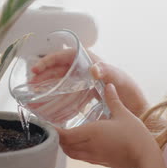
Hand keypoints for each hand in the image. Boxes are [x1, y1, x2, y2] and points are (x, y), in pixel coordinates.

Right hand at [31, 49, 147, 116]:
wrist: (136, 111)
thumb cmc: (129, 91)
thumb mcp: (120, 79)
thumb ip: (108, 72)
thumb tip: (93, 69)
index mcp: (89, 61)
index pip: (64, 56)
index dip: (48, 61)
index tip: (37, 70)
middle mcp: (82, 71)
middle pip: (57, 70)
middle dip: (42, 76)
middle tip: (30, 86)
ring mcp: (81, 84)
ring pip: (58, 83)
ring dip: (45, 88)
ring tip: (33, 98)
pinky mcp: (82, 98)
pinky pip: (64, 97)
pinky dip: (54, 101)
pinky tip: (45, 109)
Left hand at [56, 84, 157, 167]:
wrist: (145, 160)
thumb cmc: (136, 136)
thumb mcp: (123, 114)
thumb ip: (113, 99)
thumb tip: (108, 85)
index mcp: (91, 133)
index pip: (64, 135)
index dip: (53, 130)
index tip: (46, 123)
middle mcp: (88, 146)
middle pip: (64, 146)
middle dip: (56, 138)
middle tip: (53, 127)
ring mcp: (93, 156)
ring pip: (71, 153)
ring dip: (64, 145)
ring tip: (64, 134)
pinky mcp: (99, 162)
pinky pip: (80, 157)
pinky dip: (74, 150)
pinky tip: (80, 142)